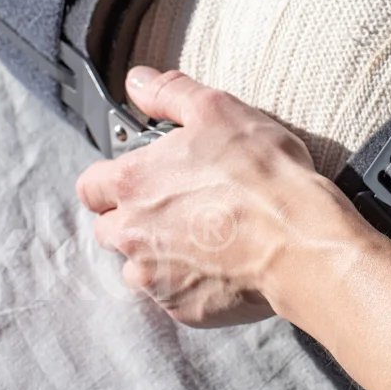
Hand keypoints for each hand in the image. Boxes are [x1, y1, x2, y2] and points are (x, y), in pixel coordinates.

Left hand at [75, 67, 382, 327]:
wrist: (300, 240)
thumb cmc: (261, 174)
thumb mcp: (217, 110)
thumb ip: (169, 93)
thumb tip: (138, 81)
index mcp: (132, 184)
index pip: (91, 186)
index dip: (112, 179)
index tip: (140, 177)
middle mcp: (132, 234)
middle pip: (110, 228)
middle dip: (134, 218)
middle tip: (179, 204)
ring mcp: (155, 277)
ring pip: (138, 266)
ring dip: (159, 253)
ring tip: (202, 236)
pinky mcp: (181, 308)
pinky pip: (171, 295)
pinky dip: (188, 282)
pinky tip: (220, 262)